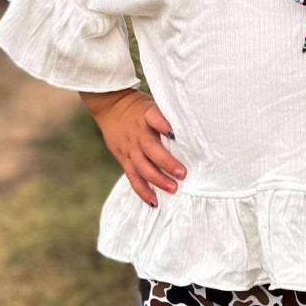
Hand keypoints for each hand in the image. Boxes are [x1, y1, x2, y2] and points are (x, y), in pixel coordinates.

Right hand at [80, 87, 184, 206]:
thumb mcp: (154, 104)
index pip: (154, 118)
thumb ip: (168, 116)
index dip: (163, 125)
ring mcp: (129, 148)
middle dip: (166, 162)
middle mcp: (137, 133)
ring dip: (157, 179)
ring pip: (142, 166)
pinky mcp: (123, 158)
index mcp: (146, 115)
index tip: (175, 134)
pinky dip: (143, 190)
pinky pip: (133, 177)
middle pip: (151, 149)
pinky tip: (154, 201)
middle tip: (182, 174)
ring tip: (173, 189)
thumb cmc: (141, 108)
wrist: (111, 106)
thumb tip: (194, 128)